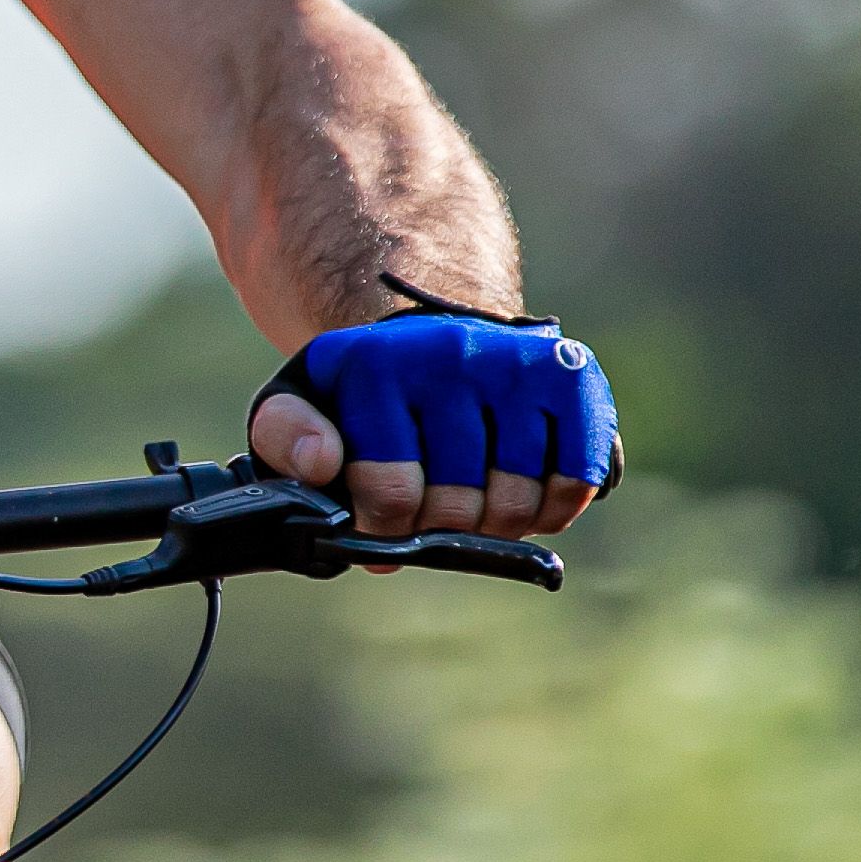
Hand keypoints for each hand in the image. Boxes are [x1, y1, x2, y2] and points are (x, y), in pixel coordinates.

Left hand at [243, 306, 618, 541]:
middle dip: (439, 529)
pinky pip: (574, 478)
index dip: (387, 528)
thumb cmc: (367, 393)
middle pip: (457, 508)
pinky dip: (553, 507)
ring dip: (495, 525)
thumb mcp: (304, 402)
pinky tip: (526, 494)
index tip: (381, 519)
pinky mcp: (569, 375)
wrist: (433, 332)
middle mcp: (448, 354)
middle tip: (430, 514)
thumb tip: (322, 463)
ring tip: (473, 505)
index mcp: (374, 366)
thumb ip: (285, 437)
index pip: (391, 494)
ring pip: (516, 502)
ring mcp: (514, 363)